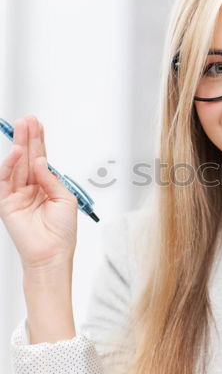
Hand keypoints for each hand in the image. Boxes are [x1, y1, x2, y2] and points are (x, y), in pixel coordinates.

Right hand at [0, 114, 77, 272]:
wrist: (53, 253)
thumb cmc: (62, 231)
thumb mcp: (64, 199)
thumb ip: (51, 178)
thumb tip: (40, 161)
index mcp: (46, 186)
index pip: (41, 159)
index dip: (40, 142)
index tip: (39, 125)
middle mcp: (31, 187)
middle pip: (28, 158)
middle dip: (28, 138)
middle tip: (28, 119)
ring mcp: (17, 194)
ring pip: (17, 165)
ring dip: (19, 145)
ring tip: (21, 127)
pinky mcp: (6, 203)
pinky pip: (5, 181)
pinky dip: (9, 166)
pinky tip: (16, 152)